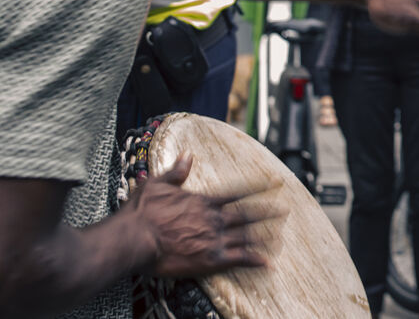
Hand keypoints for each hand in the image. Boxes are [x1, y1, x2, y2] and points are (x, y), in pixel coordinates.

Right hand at [128, 154, 281, 278]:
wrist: (133, 239)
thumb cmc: (142, 213)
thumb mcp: (157, 184)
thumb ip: (176, 172)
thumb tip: (187, 156)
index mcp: (203, 201)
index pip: (237, 192)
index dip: (258, 187)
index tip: (274, 183)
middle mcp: (213, 218)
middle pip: (247, 214)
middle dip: (267, 212)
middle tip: (285, 210)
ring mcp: (214, 239)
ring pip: (246, 236)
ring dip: (264, 236)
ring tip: (280, 237)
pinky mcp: (210, 259)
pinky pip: (238, 259)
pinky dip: (254, 261)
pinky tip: (267, 263)